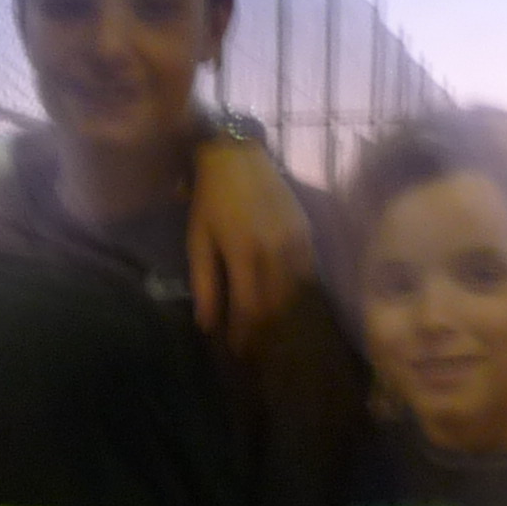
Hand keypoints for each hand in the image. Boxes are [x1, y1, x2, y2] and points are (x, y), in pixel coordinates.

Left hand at [184, 136, 314, 347]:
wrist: (238, 155)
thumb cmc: (210, 199)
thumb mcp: (198, 240)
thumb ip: (205, 283)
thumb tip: (206, 324)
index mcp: (245, 254)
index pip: (250, 308)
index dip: (244, 334)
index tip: (237, 350)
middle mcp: (275, 250)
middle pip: (276, 306)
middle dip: (265, 330)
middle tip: (255, 347)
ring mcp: (296, 240)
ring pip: (296, 292)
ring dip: (283, 314)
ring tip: (270, 329)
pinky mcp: (307, 231)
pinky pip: (308, 272)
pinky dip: (298, 291)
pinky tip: (288, 300)